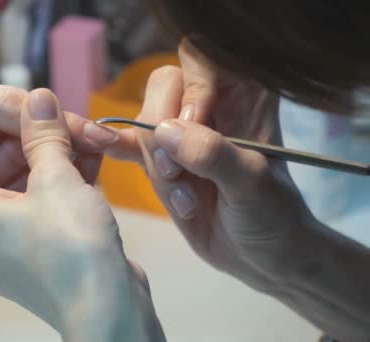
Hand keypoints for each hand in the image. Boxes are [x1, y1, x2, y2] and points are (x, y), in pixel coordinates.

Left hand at [0, 89, 164, 341]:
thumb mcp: (57, 178)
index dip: (1, 122)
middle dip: (36, 141)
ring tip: (87, 141)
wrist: (107, 313)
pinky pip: (38, 210)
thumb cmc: (72, 254)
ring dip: (54, 161)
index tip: (33, 110)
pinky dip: (60, 187)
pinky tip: (90, 165)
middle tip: (69, 124)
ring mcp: (3, 247)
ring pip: (22, 187)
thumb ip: (44, 134)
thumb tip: (37, 100)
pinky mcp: (31, 256)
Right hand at [80, 41, 369, 339]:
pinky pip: (128, 143)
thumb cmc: (272, 216)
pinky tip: (103, 148)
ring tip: (185, 202)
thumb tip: (164, 132)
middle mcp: (210, 105)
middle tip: (177, 173)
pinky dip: (114, 146)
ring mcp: (182, 133)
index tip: (196, 125)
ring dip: (155, 163)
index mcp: (244, 96)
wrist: (260, 255)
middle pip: (165, 85)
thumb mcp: (252, 185)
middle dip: (163, 130)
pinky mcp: (160, 159)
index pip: (204, 58)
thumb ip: (213, 154)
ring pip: (144, 121)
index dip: (192, 88)